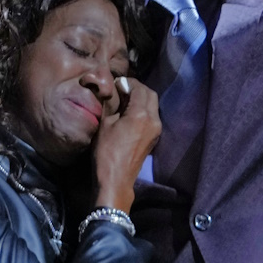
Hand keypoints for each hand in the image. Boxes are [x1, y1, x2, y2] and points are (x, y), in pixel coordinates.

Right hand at [93, 78, 159, 211]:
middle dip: (137, 88)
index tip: (116, 82)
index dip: (128, 82)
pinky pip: (152, 116)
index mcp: (141, 114)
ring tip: (124, 99)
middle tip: (122, 88)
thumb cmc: (107, 152)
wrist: (116, 179)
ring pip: (153, 105)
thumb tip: (115, 90)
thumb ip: (113, 103)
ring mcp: (156, 129)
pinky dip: (143, 109)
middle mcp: (154, 119)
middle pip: (150, 94)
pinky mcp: (154, 137)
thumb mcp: (106, 123)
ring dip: (141, 98)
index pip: (139, 88)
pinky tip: (129, 113)